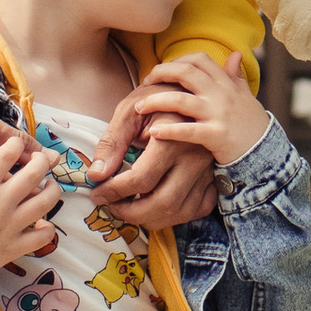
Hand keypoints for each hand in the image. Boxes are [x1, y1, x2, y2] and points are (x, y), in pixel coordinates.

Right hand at [0, 130, 62, 276]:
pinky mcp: (14, 248)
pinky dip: (48, 229)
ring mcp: (9, 227)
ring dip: (52, 190)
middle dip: (41, 162)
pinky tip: (43, 221)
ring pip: (45, 203)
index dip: (15, 145)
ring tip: (49, 185)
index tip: (16, 144)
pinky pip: (42, 237)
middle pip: (33, 174)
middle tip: (40, 160)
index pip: (6, 155)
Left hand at [85, 94, 226, 228]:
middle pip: (163, 202)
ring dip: (151, 219)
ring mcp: (207, 169)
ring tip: (130, 208)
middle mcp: (194, 157)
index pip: (140, 180)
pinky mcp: (213, 176)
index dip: (113, 191)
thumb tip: (96, 175)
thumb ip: (111, 143)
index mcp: (172, 139)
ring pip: (180, 211)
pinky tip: (157, 207)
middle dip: (131, 212)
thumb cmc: (155, 99)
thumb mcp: (128, 112)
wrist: (188, 91)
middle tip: (111, 206)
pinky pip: (198, 209)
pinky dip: (177, 216)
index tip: (97, 192)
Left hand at [92, 52, 269, 182]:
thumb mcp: (245, 95)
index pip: (199, 59)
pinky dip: (168, 130)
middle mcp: (221, 94)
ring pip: (181, 100)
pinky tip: (153, 132)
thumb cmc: (251, 123)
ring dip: (155, 101)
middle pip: (186, 73)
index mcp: (226, 83)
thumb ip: (235, 75)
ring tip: (138, 107)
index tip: (164, 70)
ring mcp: (218, 114)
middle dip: (161, 74)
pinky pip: (188, 131)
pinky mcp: (216, 135)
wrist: (265, 151)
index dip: (177, 60)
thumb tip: (235, 53)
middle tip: (145, 83)